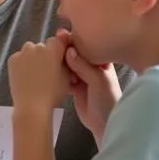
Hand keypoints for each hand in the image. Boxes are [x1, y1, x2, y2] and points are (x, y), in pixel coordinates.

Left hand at [7, 35, 70, 111]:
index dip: (59, 48)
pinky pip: (20, 57)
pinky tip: (25, 75)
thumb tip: (66, 54)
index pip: (58, 40)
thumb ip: (66, 61)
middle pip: (43, 46)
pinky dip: (22, 63)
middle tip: (47, 69)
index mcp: (53, 50)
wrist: (32, 106)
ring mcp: (23, 52)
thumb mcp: (67, 77)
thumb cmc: (53, 94)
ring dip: (33, 56)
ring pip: (30, 50)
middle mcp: (37, 47)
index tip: (59, 57)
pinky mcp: (12, 59)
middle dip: (46, 54)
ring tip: (35, 73)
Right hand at [56, 29, 121, 145]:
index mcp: (101, 61)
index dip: (74, 41)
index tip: (60, 35)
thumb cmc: (107, 99)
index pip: (86, 47)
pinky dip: (59, 74)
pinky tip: (52, 73)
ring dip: (60, 63)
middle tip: (52, 48)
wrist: (103, 124)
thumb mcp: (97, 81)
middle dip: (64, 51)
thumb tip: (68, 50)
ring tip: (52, 62)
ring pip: (68, 65)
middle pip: (75, 54)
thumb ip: (83, 66)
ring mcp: (82, 76)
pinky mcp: (74, 87)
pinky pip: (64, 76)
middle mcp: (91, 67)